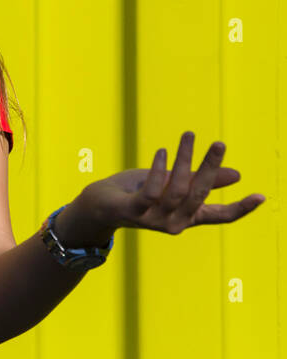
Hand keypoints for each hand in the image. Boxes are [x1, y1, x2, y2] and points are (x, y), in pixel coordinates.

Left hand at [76, 131, 265, 234]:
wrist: (97, 207)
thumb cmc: (136, 193)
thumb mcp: (171, 183)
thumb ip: (201, 181)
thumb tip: (237, 175)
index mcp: (187, 216)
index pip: (220, 216)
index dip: (240, 208)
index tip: (261, 196)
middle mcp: (173, 222)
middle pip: (198, 196)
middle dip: (209, 169)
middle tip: (219, 144)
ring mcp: (152, 219)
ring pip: (175, 191)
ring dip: (183, 160)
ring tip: (188, 136)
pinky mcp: (132, 211)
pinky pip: (150, 192)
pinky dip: (157, 171)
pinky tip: (161, 152)